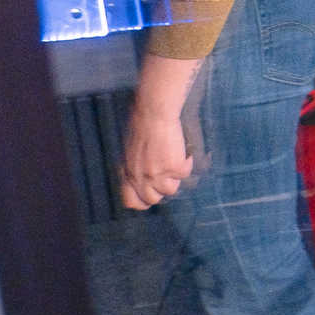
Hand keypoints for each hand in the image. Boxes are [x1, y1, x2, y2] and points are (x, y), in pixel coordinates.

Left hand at [120, 52, 201, 209]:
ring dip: (175, 177)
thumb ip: (135, 165)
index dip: (142, 201)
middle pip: (153, 199)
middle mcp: (141, 177)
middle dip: (161, 189)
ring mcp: (158, 174)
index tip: (150, 195)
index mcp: (127, 172)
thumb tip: (144, 175)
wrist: (154, 112)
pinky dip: (187, 162)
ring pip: (171, 189)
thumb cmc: (141, 124)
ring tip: (175, 159)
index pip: (131, 201)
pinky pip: (186, 173)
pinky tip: (184, 150)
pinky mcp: (175, 167)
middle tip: (167, 175)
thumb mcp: (130, 149)